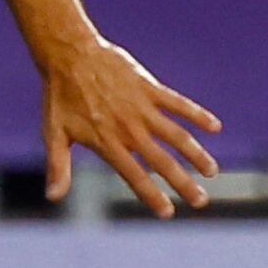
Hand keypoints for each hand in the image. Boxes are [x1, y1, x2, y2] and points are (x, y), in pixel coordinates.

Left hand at [40, 33, 220, 213]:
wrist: (69, 54)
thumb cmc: (59, 96)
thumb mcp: (54, 133)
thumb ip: (59, 166)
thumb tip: (52, 197)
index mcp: (107, 143)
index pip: (135, 176)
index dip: (152, 196)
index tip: (168, 212)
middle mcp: (129, 129)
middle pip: (162, 161)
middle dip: (183, 183)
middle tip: (201, 201)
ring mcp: (141, 107)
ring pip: (176, 135)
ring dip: (196, 154)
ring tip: (212, 171)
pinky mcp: (149, 87)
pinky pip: (178, 103)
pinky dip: (197, 115)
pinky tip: (215, 127)